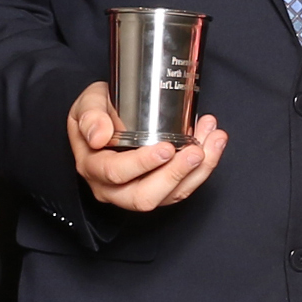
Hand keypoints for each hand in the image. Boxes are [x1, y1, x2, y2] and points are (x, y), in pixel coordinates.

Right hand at [67, 82, 226, 212]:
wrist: (108, 119)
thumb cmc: (98, 112)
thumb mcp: (87, 104)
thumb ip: (90, 116)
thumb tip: (98, 136)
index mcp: (93, 167)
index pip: (116, 173)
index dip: (142, 163)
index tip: (166, 147)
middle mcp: (112, 188)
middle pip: (145, 196)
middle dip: (175, 174)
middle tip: (196, 151)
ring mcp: (136, 193)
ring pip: (169, 196)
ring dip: (197, 171)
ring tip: (213, 140)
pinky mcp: (159, 191)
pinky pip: (182, 189)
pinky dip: (203, 169)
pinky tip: (213, 143)